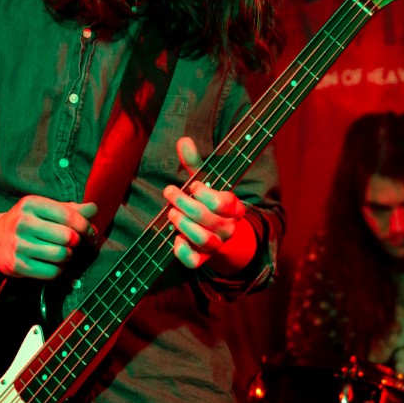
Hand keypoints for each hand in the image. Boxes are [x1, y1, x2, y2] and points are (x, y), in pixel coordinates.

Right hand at [0, 197, 97, 278]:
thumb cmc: (26, 221)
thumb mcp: (44, 209)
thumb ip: (70, 209)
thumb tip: (94, 208)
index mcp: (31, 204)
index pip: (68, 215)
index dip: (85, 226)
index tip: (91, 233)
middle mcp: (23, 222)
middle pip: (67, 237)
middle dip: (76, 242)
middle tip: (74, 243)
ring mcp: (18, 245)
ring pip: (61, 255)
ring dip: (67, 256)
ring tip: (62, 253)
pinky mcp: (16, 265)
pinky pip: (51, 272)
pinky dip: (58, 269)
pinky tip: (52, 264)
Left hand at [164, 137, 247, 269]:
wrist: (221, 239)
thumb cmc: (209, 204)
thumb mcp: (204, 182)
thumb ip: (194, 164)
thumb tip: (183, 140)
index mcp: (234, 208)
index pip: (226, 202)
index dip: (207, 193)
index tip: (193, 184)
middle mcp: (228, 228)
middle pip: (209, 218)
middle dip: (185, 204)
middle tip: (169, 192)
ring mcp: (217, 246)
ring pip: (204, 240)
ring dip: (184, 226)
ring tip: (170, 214)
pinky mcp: (203, 260)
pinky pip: (195, 262)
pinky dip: (182, 252)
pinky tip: (174, 240)